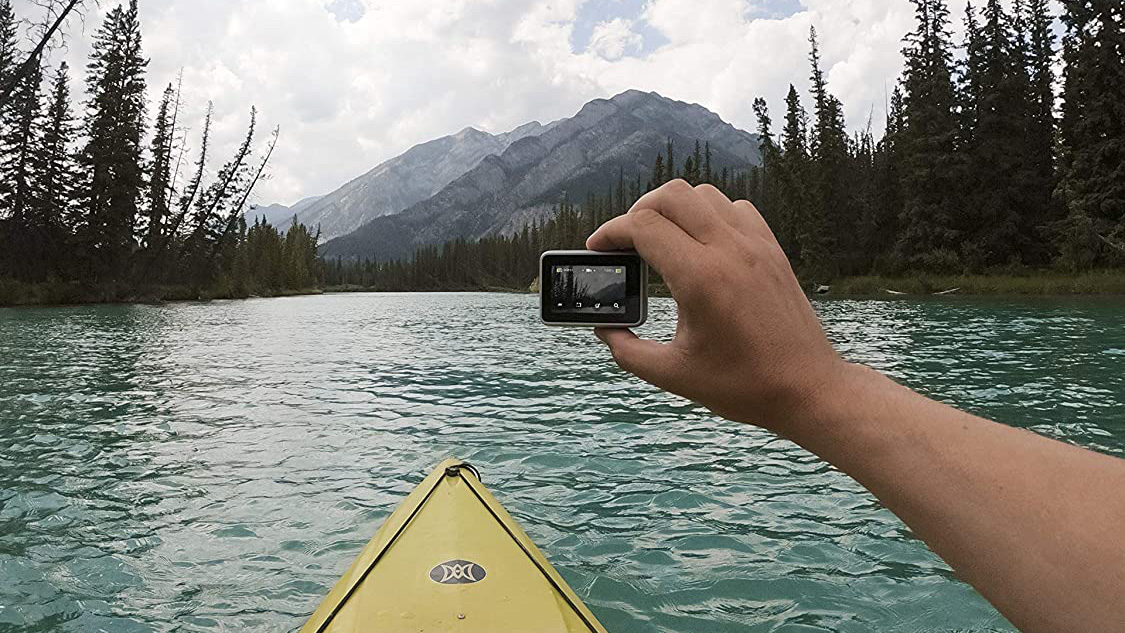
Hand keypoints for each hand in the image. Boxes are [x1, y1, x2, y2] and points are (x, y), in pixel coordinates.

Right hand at [587, 179, 847, 431]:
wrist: (808, 389)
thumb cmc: (743, 386)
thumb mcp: (673, 375)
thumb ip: (627, 351)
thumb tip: (604, 328)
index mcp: (700, 279)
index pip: (643, 226)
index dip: (610, 233)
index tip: (597, 249)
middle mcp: (729, 251)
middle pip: (670, 195)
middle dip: (637, 211)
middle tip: (625, 242)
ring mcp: (756, 246)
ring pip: (703, 194)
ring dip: (674, 209)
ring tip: (661, 240)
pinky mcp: (773, 250)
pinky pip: (735, 208)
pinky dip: (710, 214)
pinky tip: (702, 243)